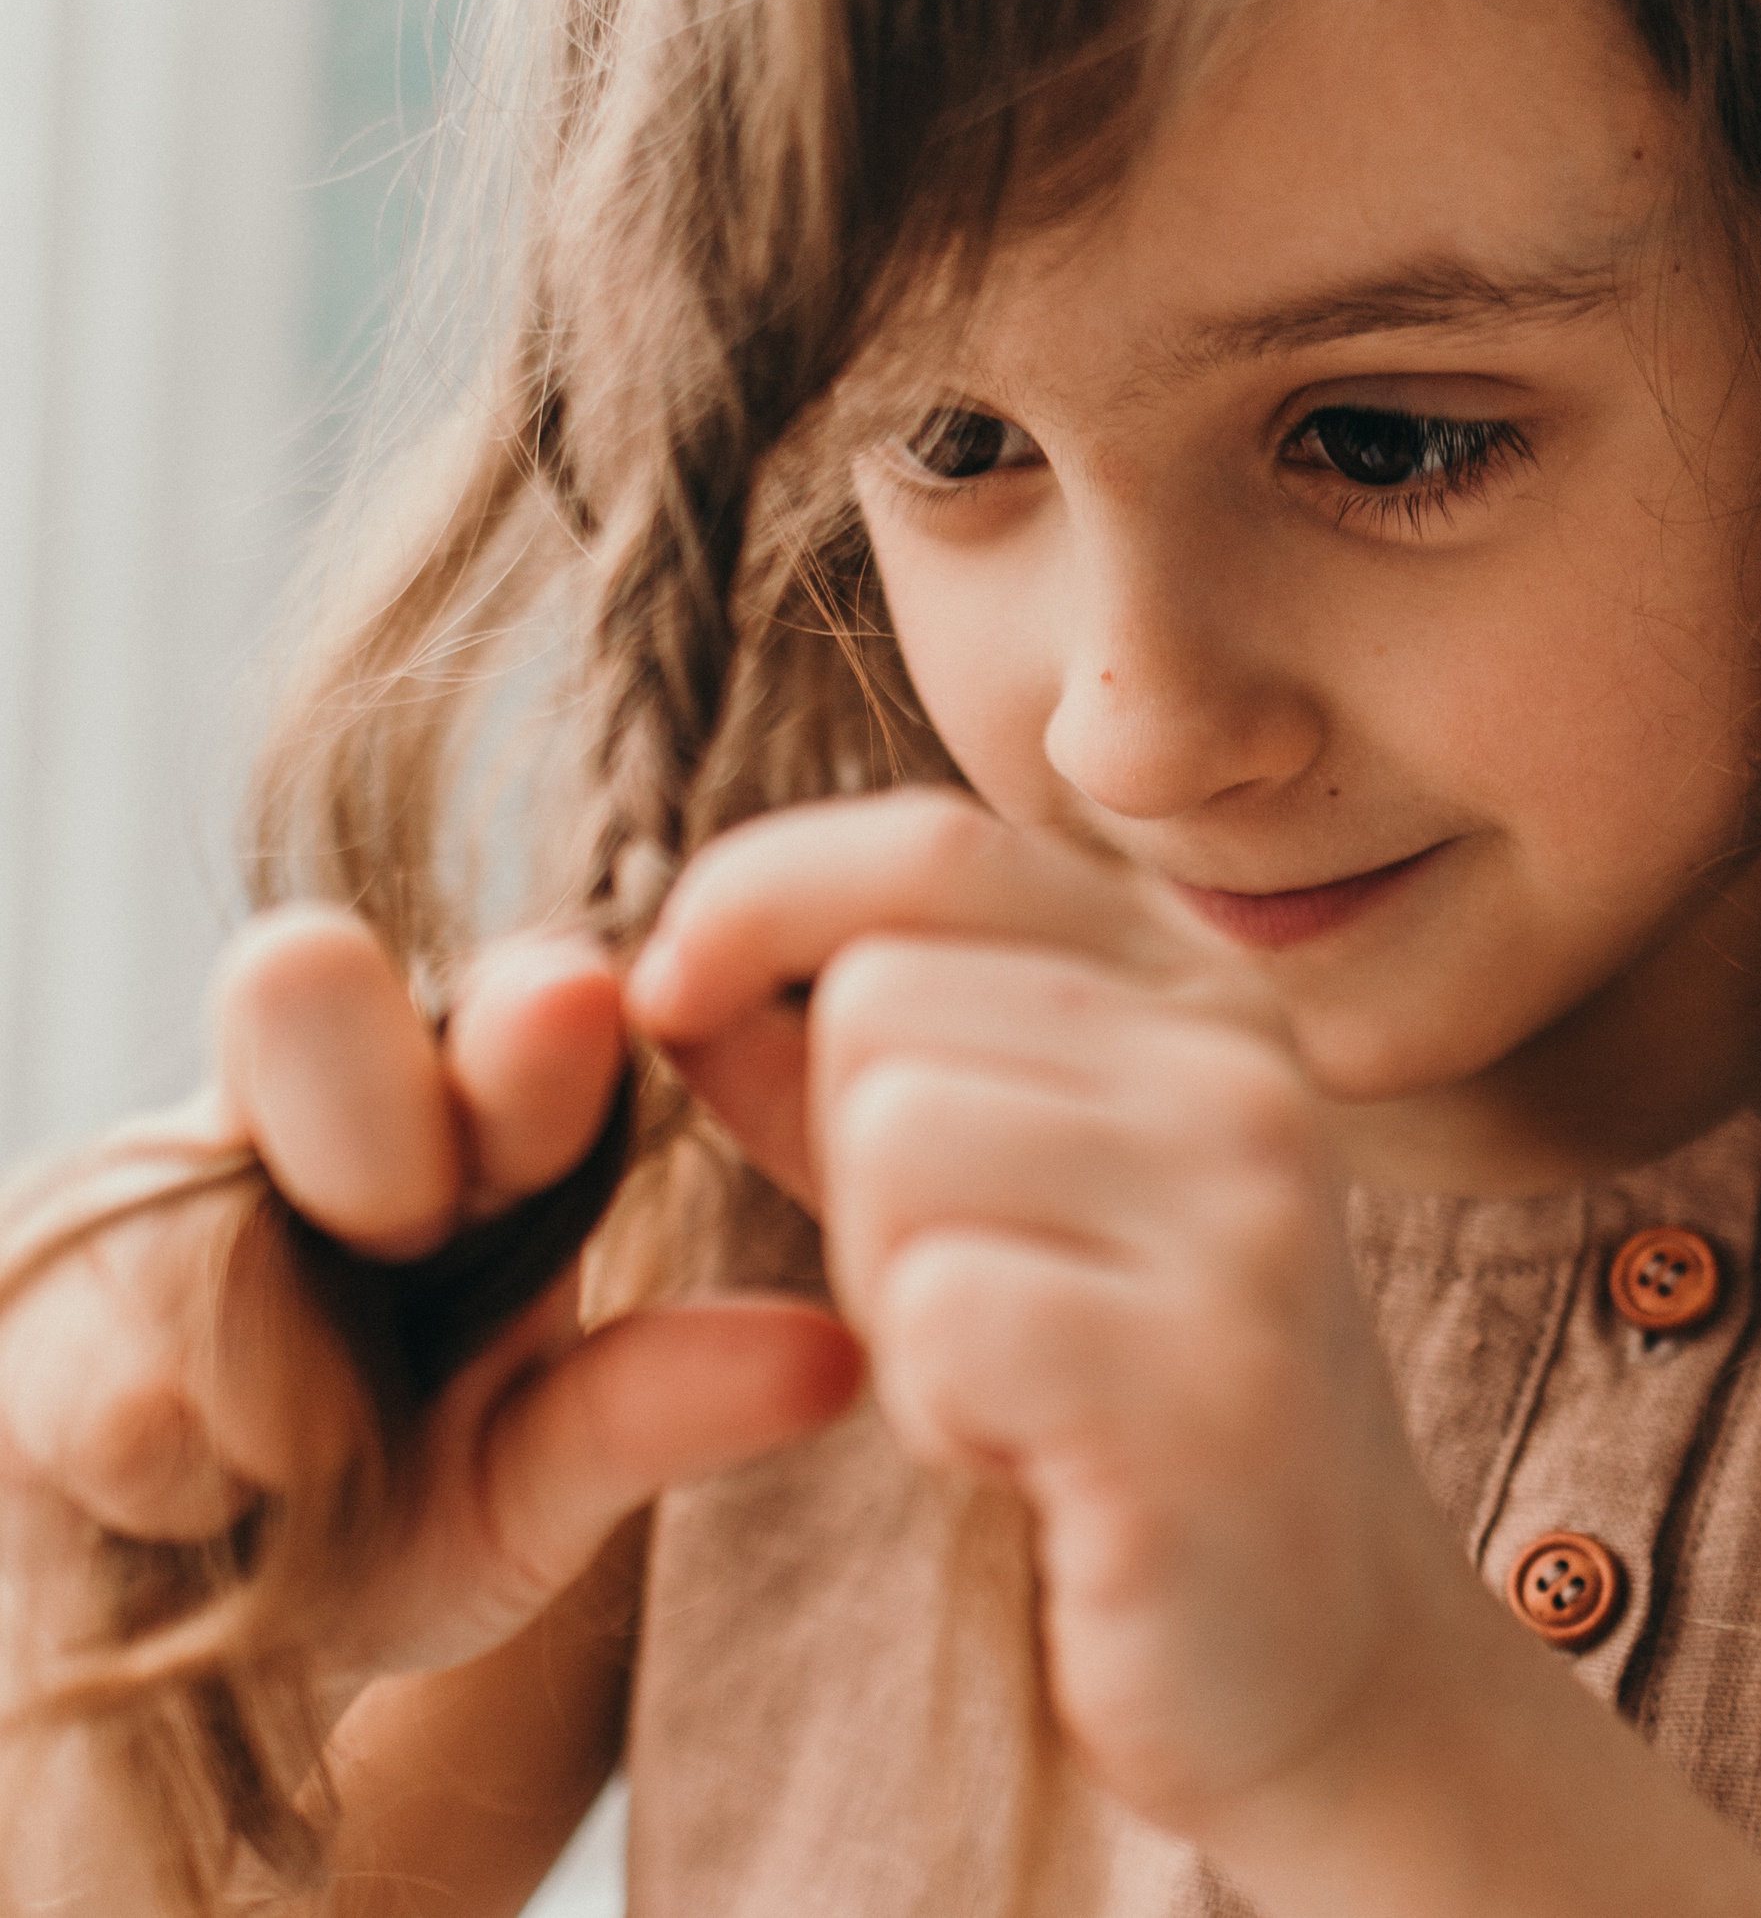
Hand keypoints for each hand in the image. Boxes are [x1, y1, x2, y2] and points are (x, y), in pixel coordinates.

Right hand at [0, 908, 860, 1702]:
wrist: (202, 1624)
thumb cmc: (414, 1503)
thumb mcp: (543, 1473)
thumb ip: (658, 1406)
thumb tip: (836, 1361)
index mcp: (477, 1108)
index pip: (515, 1006)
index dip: (536, 1021)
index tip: (578, 1018)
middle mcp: (311, 1108)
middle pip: (302, 980)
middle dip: (360, 1094)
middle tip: (409, 1222)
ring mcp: (150, 1189)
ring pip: (180, 1196)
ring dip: (257, 1354)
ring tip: (306, 1455)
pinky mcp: (26, 1303)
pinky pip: (79, 1367)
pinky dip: (155, 1451)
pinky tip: (192, 1498)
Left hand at [625, 789, 1480, 1836]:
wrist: (1325, 1652)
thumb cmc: (1119, 1394)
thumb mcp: (994, 1187)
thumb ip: (854, 1060)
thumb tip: (678, 965)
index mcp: (1196, 987)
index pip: (936, 845)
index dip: (761, 896)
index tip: (675, 990)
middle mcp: (1241, 1061)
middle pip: (878, 1003)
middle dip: (846, 1164)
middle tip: (968, 1293)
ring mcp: (1245, 1208)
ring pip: (893, 1139)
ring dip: (889, 1290)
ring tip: (1007, 1370)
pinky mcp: (1210, 1375)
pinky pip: (939, 1310)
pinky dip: (938, 1402)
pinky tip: (1034, 1453)